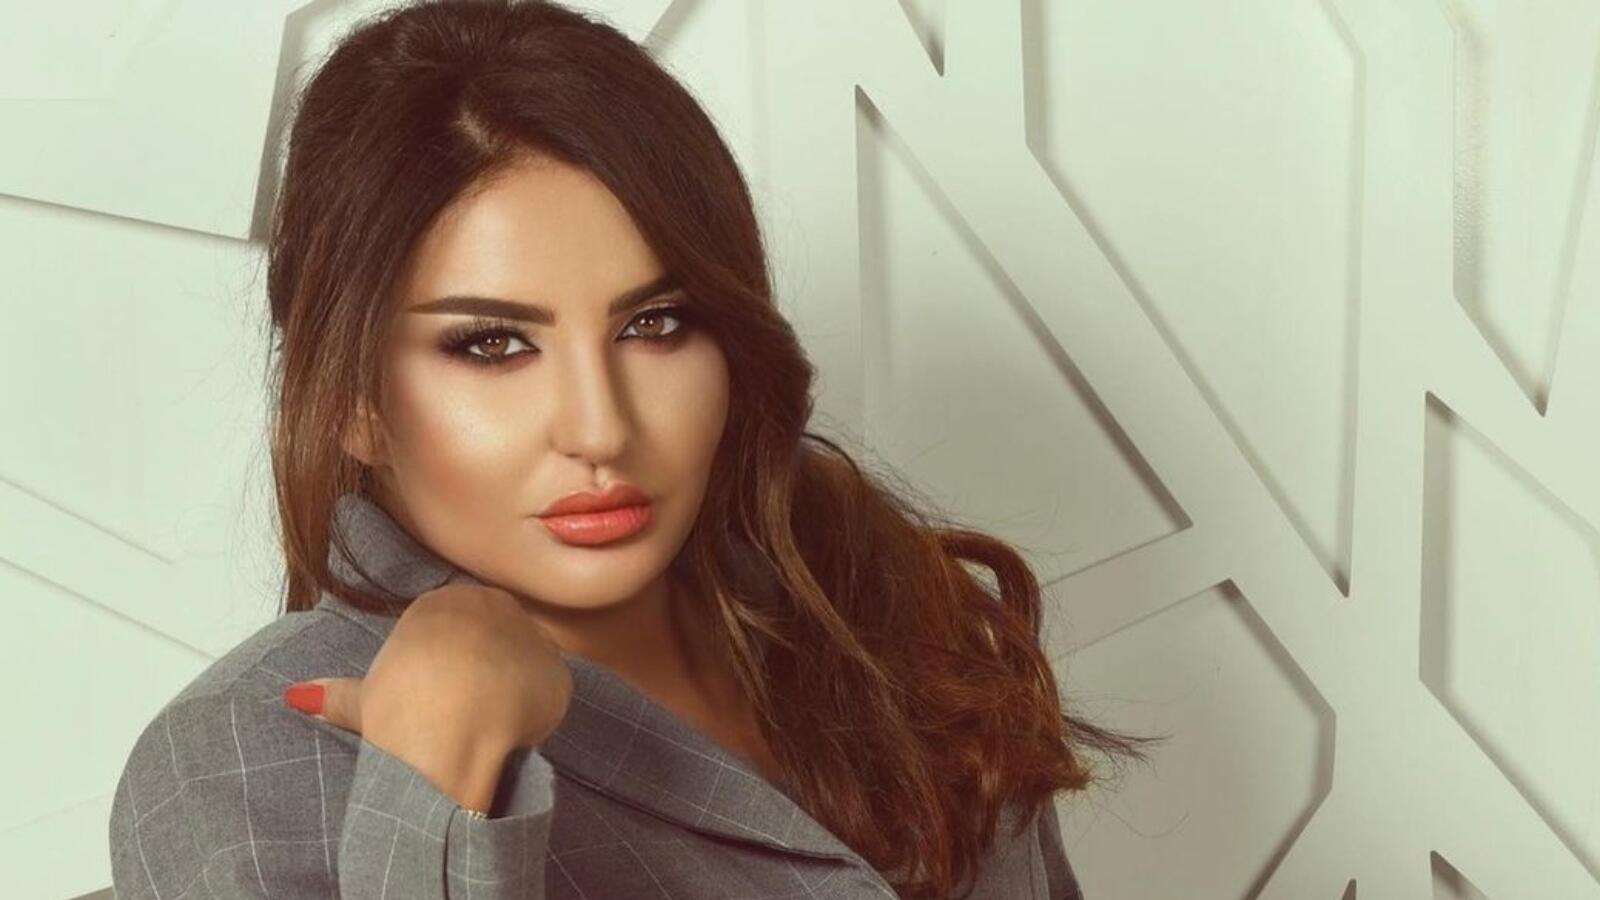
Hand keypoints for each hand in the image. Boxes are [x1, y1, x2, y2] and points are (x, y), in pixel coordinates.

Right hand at [283, 583, 573, 810]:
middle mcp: (488, 605)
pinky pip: (549, 692)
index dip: (447, 670)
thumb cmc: (402, 705)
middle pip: (491, 640)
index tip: (438, 698)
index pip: (452, 629)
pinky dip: (536, 714)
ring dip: (511, 692)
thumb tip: (298, 696)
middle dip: (483, 675)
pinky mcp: (556, 666)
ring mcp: (526, 632)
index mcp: (438, 604)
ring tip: (487, 726)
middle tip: (463, 715)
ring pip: (522, 664)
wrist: (450, 718)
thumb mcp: (364, 699)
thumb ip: (339, 695)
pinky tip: (515, 731)